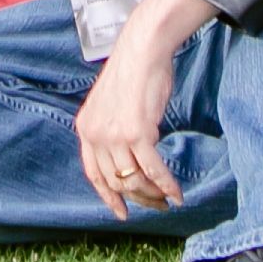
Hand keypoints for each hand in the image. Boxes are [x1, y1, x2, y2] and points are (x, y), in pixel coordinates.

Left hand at [72, 20, 189, 219]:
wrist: (143, 50)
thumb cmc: (134, 73)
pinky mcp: (136, 133)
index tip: (122, 211)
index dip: (108, 197)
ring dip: (154, 193)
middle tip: (157, 204)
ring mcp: (114, 135)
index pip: (94, 174)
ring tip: (168, 197)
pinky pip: (153, 169)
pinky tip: (177, 193)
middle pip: (116, 181)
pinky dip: (166, 185)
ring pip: (134, 180)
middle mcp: (95, 135)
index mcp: (86, 128)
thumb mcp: (111, 105)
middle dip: (139, 197)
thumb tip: (129, 159)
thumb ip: (112, 131)